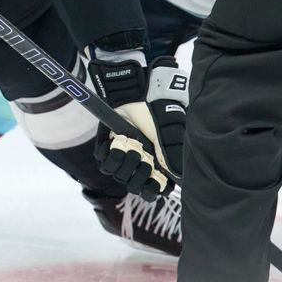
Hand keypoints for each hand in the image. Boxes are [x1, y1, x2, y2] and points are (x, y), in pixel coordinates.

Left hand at [90, 52, 188, 200]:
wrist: (135, 92)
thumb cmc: (156, 111)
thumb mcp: (169, 134)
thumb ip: (171, 158)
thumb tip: (176, 181)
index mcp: (157, 162)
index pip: (154, 188)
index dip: (153, 190)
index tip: (153, 184)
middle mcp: (139, 161)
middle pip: (134, 186)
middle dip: (139, 176)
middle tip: (144, 159)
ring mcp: (123, 154)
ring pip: (119, 176)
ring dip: (126, 164)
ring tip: (133, 147)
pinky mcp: (107, 146)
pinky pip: (104, 163)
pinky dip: (112, 155)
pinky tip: (119, 142)